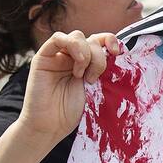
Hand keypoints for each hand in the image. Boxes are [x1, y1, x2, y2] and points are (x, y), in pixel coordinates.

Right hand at [16, 30, 120, 152]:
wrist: (50, 126)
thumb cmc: (72, 112)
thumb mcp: (96, 88)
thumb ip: (103, 70)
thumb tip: (119, 53)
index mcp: (87, 63)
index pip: (100, 41)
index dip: (111, 41)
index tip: (118, 53)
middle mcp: (72, 57)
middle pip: (91, 40)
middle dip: (98, 56)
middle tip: (94, 77)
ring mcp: (58, 55)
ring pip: (77, 36)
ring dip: (86, 52)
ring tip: (82, 75)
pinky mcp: (43, 57)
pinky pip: (57, 38)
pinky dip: (72, 44)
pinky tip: (78, 61)